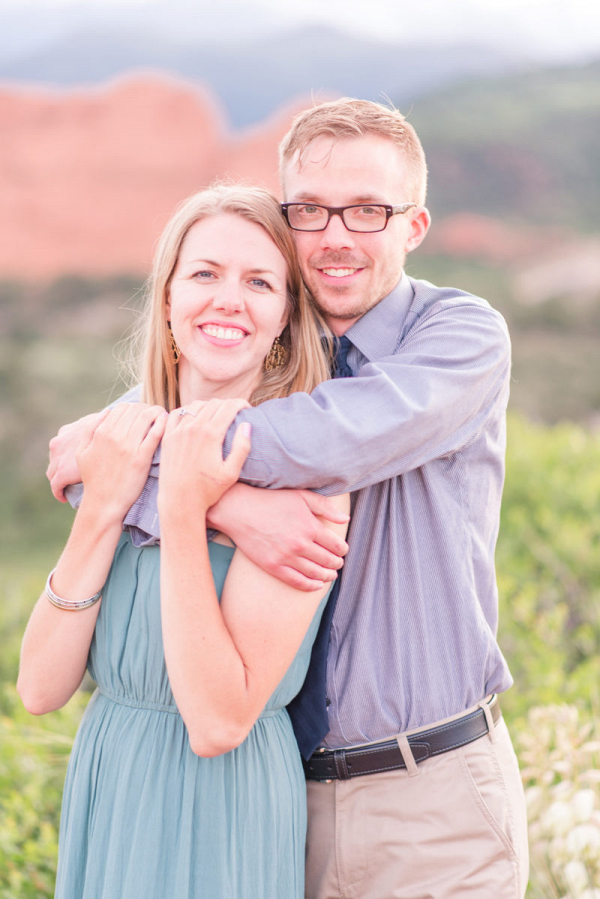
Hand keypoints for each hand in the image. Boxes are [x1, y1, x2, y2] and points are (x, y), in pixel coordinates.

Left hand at [47, 412, 103, 500]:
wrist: (110, 440)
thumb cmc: (111, 430)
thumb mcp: (102, 423)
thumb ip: (98, 426)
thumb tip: (106, 424)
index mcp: (66, 431)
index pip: (61, 446)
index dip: (67, 456)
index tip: (74, 465)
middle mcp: (57, 444)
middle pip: (55, 459)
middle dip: (61, 468)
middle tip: (72, 477)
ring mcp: (57, 458)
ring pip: (53, 473)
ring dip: (59, 480)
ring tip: (68, 488)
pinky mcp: (61, 473)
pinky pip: (55, 486)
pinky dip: (59, 492)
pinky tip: (64, 498)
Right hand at [76, 403, 166, 519]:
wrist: (103, 503)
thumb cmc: (93, 479)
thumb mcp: (82, 453)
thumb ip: (90, 430)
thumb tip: (106, 411)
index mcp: (101, 433)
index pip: (121, 408)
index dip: (133, 407)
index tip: (141, 412)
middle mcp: (114, 436)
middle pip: (135, 410)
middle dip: (146, 408)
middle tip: (154, 413)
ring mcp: (129, 447)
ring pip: (147, 417)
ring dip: (157, 412)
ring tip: (162, 415)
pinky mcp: (142, 458)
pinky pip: (155, 433)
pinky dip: (163, 423)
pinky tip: (167, 422)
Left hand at [158, 398, 251, 515]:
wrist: (179, 501)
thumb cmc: (208, 490)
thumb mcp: (231, 473)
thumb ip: (242, 447)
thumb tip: (246, 425)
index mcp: (211, 435)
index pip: (229, 407)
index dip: (241, 404)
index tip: (247, 408)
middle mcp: (193, 428)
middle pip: (214, 404)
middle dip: (227, 404)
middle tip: (234, 412)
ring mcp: (178, 431)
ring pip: (196, 405)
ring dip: (209, 406)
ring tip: (216, 414)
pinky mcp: (167, 437)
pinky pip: (177, 413)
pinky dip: (188, 410)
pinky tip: (194, 417)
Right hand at [209, 485, 348, 590]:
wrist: (240, 510)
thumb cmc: (271, 500)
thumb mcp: (300, 496)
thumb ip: (325, 506)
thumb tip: (345, 519)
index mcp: (310, 526)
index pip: (336, 545)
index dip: (342, 549)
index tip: (342, 550)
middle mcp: (300, 544)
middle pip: (328, 560)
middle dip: (337, 563)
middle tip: (338, 563)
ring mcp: (286, 557)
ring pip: (315, 573)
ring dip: (327, 576)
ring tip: (331, 575)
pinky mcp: (273, 566)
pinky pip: (297, 581)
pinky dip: (310, 585)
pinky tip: (317, 585)